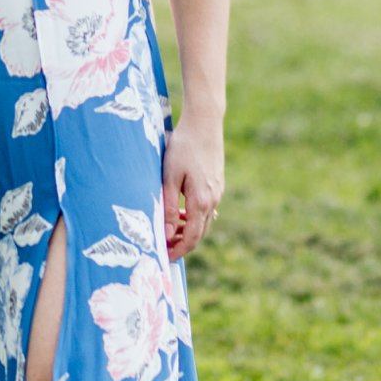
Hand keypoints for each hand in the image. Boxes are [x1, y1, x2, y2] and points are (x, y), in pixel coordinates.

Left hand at [161, 114, 224, 261]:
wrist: (204, 123)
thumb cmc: (183, 148)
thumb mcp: (170, 177)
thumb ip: (169, 208)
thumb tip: (167, 236)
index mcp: (201, 201)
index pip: (191, 238)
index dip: (178, 251)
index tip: (163, 257)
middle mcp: (213, 200)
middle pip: (200, 233)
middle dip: (182, 244)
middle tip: (163, 248)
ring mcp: (218, 192)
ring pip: (204, 221)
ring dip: (188, 230)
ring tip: (169, 232)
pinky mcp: (217, 184)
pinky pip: (207, 209)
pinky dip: (194, 217)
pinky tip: (182, 213)